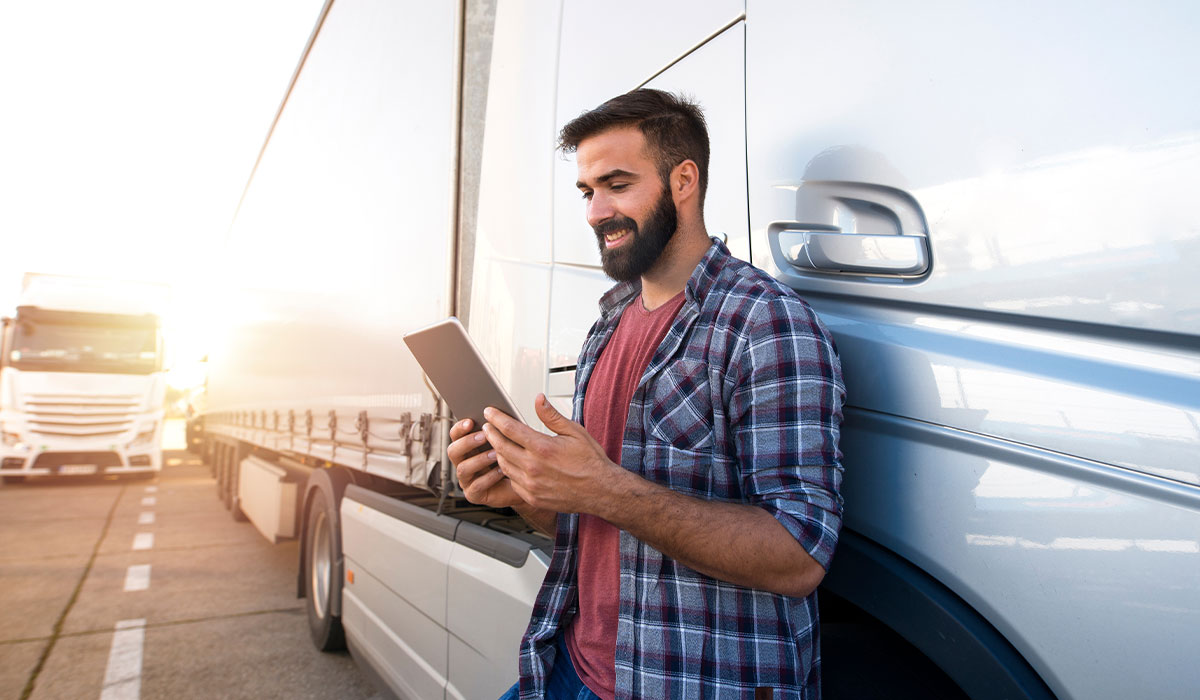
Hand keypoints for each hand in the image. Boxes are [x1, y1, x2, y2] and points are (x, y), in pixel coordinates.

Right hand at [448, 417, 524, 507]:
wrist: (526, 484)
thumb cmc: (515, 460)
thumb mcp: (507, 442)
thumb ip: (498, 430)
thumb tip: (497, 415)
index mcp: (467, 447)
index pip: (455, 435)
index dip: (460, 428)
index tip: (471, 421)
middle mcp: (463, 462)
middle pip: (453, 451)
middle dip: (467, 442)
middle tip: (484, 436)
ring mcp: (467, 480)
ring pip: (463, 469)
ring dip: (479, 459)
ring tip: (495, 454)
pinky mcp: (474, 494)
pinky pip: (476, 486)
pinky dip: (489, 477)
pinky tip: (501, 471)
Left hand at [482, 394, 624, 513]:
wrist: (601, 491)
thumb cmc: (591, 462)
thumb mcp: (574, 432)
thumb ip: (552, 416)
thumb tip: (538, 400)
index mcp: (542, 448)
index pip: (510, 429)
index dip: (497, 418)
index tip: (490, 412)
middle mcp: (533, 467)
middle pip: (501, 447)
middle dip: (491, 434)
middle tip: (487, 426)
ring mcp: (531, 484)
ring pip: (503, 465)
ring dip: (497, 452)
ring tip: (497, 443)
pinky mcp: (532, 497)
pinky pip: (511, 481)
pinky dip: (508, 471)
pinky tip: (510, 464)